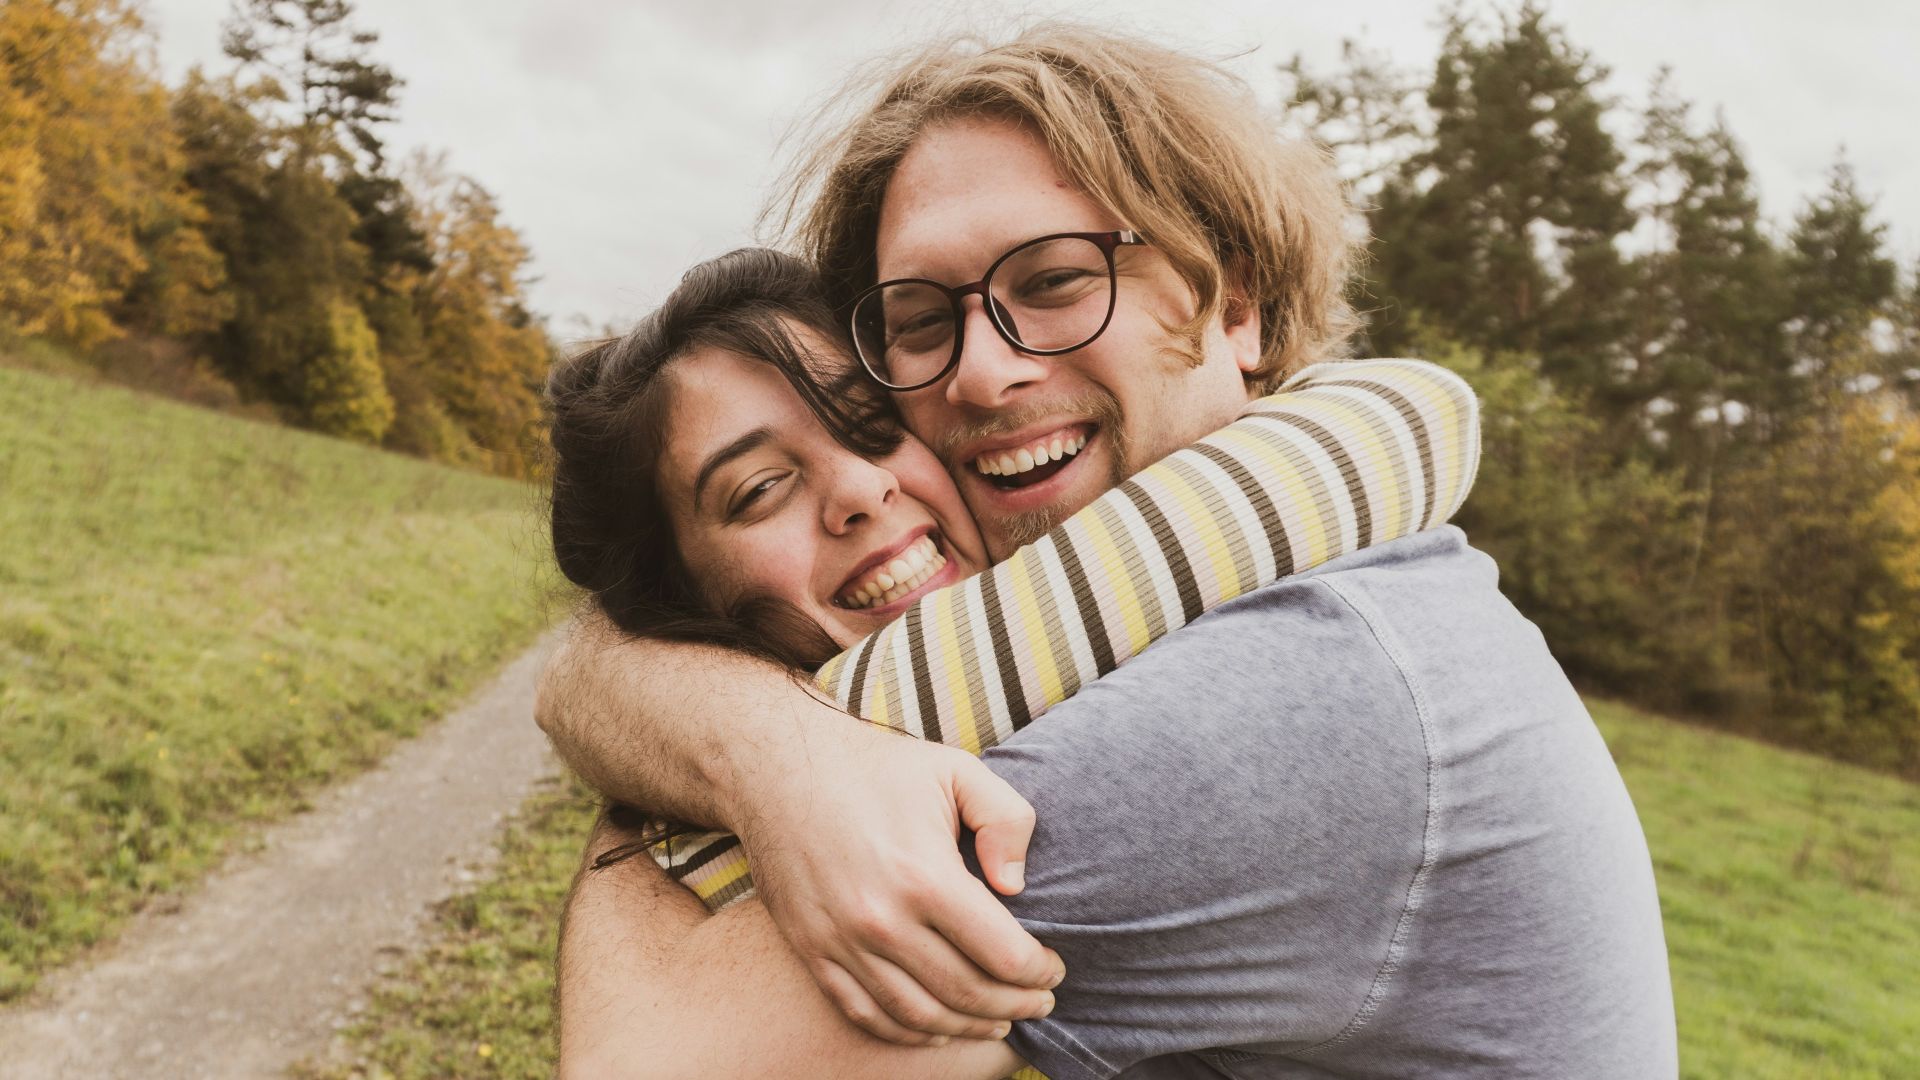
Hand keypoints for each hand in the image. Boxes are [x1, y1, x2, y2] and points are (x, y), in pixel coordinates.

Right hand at [725, 715, 1064, 1044]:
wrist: (776, 767)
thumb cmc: (875, 767)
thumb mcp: (955, 769)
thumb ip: (1005, 819)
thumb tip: (1017, 885)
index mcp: (924, 876)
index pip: (1002, 954)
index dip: (1039, 971)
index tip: (1055, 969)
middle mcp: (881, 920)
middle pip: (967, 993)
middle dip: (1015, 1006)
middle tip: (1040, 1003)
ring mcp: (841, 942)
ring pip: (919, 1016)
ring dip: (969, 1027)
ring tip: (999, 1022)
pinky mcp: (812, 951)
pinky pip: (866, 1014)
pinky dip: (909, 1034)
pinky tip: (939, 1028)